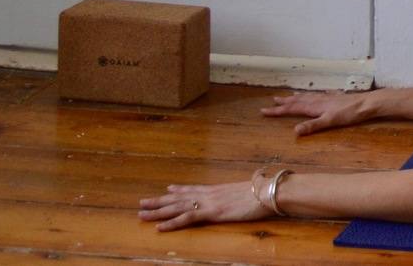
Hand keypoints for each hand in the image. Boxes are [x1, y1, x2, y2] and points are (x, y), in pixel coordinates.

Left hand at [136, 180, 266, 230]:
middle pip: (179, 198)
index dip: (179, 190)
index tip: (167, 189)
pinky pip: (188, 218)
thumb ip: (246, 190)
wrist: (271, 190)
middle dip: (159, 201)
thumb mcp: (252, 191)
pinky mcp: (213, 212)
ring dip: (158, 211)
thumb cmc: (266, 190)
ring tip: (142, 213)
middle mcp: (210, 194)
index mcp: (219, 189)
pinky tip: (159, 227)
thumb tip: (253, 186)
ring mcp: (210, 202)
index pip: (194, 188)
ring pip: (177, 207)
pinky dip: (172, 222)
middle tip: (142, 203)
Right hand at [260, 90, 369, 134]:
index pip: (292, 109)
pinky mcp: (333, 98)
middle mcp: (317, 100)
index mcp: (314, 106)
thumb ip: (313, 126)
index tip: (264, 111)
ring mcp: (325, 98)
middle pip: (297, 101)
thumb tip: (294, 131)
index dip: (278, 110)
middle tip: (271, 101)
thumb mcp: (330, 122)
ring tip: (287, 96)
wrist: (367, 103)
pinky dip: (308, 96)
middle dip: (283, 102)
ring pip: (305, 97)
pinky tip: (312, 96)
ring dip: (294, 98)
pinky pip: (315, 96)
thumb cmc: (349, 113)